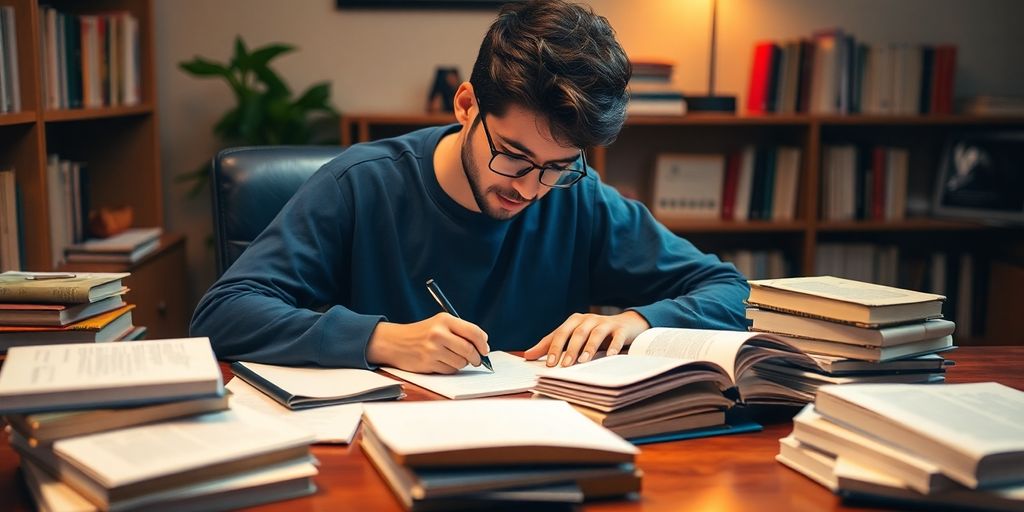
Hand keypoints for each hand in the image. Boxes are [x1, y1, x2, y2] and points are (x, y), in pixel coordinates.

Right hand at [366, 313, 488, 373]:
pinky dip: (450, 368)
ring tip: (453, 357)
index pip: (474, 332)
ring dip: (462, 363)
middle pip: (469, 350)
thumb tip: (483, 346)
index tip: (485, 349)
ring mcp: (433, 349)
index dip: (483, 343)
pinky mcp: (428, 363)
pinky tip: (442, 362)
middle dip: (476, 357)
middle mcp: (439, 333)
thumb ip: (461, 332)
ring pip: (461, 362)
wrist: (395, 342)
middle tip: (477, 360)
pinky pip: (450, 370)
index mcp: (445, 320)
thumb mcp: (440, 324)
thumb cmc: (422, 333)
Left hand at [524, 311, 649, 367]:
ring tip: (583, 360)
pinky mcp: (620, 329)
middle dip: (570, 349)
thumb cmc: (594, 333)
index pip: (561, 333)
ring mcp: (605, 323)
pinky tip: (611, 356)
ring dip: (589, 347)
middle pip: (577, 332)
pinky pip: (617, 337)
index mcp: (575, 320)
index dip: (554, 347)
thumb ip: (551, 345)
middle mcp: (589, 319)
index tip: (549, 364)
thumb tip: (527, 355)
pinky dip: (614, 346)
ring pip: (596, 333)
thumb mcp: (572, 337)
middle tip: (564, 365)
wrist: (625, 325)